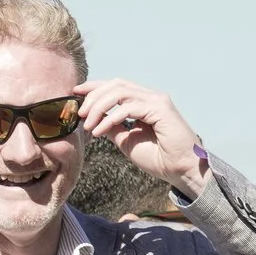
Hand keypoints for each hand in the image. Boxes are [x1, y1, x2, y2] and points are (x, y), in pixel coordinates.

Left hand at [76, 79, 207, 194]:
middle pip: (116, 84)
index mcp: (143, 102)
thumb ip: (111, 127)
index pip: (115, 86)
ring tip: (87, 124)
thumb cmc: (158, 157)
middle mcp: (150, 97)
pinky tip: (99, 131)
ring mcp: (157, 101)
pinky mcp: (161, 109)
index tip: (74, 93)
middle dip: (93, 96)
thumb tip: (92, 120)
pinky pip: (128, 108)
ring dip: (98, 107)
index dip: (94, 86)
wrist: (180, 169)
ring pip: (120, 92)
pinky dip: (110, 118)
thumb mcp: (126, 140)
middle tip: (79, 114)